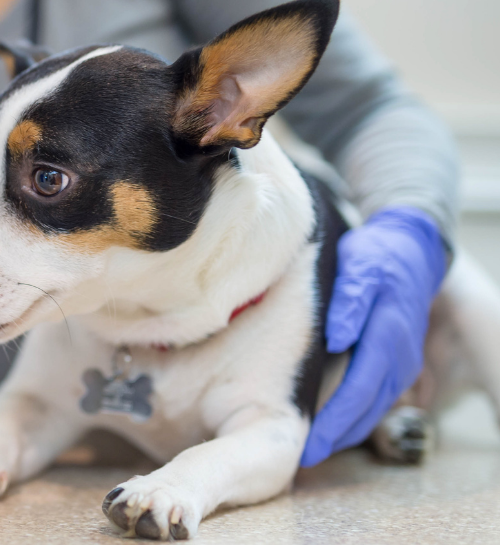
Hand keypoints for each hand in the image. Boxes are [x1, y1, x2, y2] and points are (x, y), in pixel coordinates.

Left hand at [300, 206, 446, 466]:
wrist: (411, 252)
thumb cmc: (375, 258)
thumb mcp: (359, 267)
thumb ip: (348, 300)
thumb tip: (337, 337)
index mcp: (387, 336)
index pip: (358, 389)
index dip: (333, 421)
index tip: (308, 444)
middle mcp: (399, 357)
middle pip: (366, 409)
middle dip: (336, 437)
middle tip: (301, 459)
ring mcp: (403, 363)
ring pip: (374, 409)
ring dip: (346, 432)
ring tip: (312, 449)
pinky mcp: (399, 364)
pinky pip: (377, 399)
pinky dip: (356, 416)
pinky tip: (332, 425)